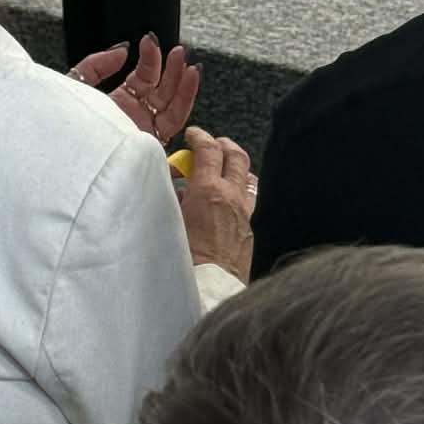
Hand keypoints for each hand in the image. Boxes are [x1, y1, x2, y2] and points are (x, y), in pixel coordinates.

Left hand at [70, 34, 200, 141]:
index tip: (151, 41)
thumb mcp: (77, 84)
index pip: (143, 78)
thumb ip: (96, 64)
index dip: (150, 59)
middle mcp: (135, 117)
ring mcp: (144, 129)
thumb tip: (123, 50)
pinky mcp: (152, 141)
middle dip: (172, 68)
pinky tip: (190, 79)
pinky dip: (185, 98)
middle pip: (161, 90)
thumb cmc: (64, 124)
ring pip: (172, 104)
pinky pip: (174, 120)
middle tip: (179, 50)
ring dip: (182, 81)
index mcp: (118, 104)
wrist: (64, 151)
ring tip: (187, 62)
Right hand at [177, 125, 255, 282]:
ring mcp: (246, 213)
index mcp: (208, 189)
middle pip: (236, 155)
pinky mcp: (252, 230)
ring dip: (236, 168)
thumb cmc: (184, 256)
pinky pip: (251, 201)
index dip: (200, 136)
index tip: (193, 135)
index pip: (208, 148)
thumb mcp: (172, 218)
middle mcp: (232, 196)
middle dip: (223, 144)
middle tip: (212, 144)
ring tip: (224, 171)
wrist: (209, 288)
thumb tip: (180, 185)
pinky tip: (231, 201)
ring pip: (249, 177)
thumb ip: (177, 195)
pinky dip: (241, 192)